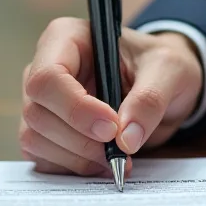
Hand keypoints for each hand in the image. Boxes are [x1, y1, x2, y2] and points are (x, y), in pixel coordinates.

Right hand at [20, 19, 202, 175]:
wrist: (162, 82)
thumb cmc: (160, 64)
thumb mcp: (170, 70)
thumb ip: (150, 100)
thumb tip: (126, 140)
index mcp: (66, 38)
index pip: (48, 78)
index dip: (76, 109)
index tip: (112, 128)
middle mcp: (44, 67)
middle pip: (38, 113)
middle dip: (80, 140)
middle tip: (121, 153)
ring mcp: (42, 101)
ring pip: (35, 139)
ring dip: (77, 158)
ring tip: (117, 160)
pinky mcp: (46, 130)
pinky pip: (42, 157)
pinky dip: (72, 167)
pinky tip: (102, 163)